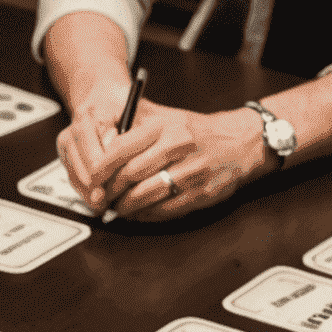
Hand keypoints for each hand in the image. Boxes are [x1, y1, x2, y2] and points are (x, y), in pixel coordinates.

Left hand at [58, 95, 271, 220]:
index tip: (93, 178)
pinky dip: (147, 214)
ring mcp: (191, 172)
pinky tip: (139, 213)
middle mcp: (179, 146)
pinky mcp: (200, 193)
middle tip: (102, 197)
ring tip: (118, 207)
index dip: (102, 168)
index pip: (122, 148)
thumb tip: (100, 142)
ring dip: (127, 206)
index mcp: (166, 126)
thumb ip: (134, 125)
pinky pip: (166, 209)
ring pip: (147, 195)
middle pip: (132, 174)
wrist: (238, 143)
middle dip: (112, 190)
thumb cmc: (195, 132)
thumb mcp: (166, 117)